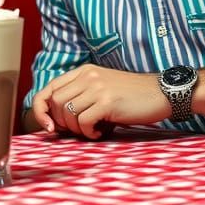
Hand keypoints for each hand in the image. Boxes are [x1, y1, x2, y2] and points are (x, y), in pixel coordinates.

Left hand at [30, 65, 169, 138]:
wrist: (162, 93)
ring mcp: (97, 87)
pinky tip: (102, 132)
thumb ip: (81, 95)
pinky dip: (90, 133)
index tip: (48, 127)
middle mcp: (88, 76)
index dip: (41, 110)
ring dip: (77, 129)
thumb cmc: (132, 96)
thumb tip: (56, 119)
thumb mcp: (103, 87)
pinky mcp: (108, 101)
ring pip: (68, 113)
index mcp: (84, 71)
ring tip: (94, 130)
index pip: (49, 89)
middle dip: (62, 123)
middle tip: (80, 130)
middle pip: (56, 103)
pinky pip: (84, 122)